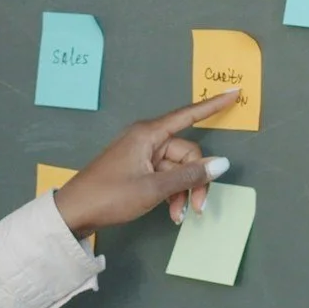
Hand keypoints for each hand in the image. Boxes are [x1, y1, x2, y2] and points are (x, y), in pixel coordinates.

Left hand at [52, 91, 237, 235]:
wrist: (75, 212)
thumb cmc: (111, 195)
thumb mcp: (154, 188)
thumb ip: (189, 176)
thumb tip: (222, 163)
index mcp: (148, 134)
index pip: (188, 115)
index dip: (213, 105)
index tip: (234, 92)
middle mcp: (147, 139)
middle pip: (187, 152)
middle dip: (196, 179)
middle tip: (198, 207)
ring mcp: (142, 155)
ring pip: (177, 168)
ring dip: (183, 191)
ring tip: (180, 215)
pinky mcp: (137, 169)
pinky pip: (165, 176)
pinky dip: (172, 193)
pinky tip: (172, 212)